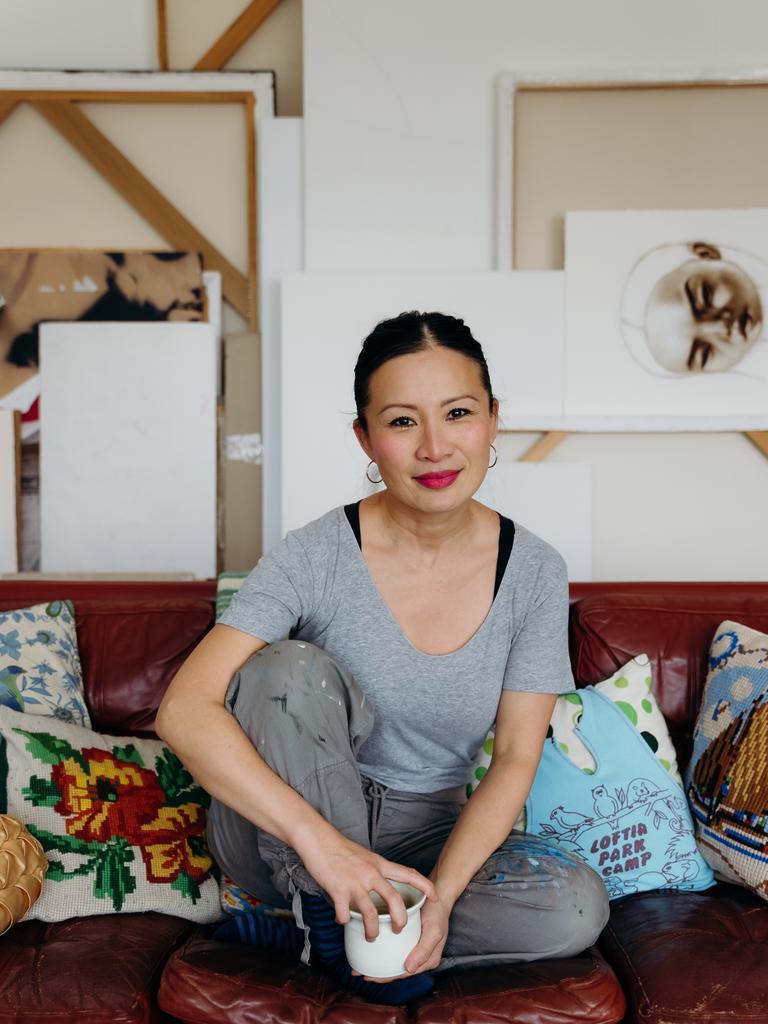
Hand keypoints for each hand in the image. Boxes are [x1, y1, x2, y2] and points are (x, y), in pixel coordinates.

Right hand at [298, 830, 437, 940]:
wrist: (318, 839)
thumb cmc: (340, 847)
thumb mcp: (364, 856)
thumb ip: (374, 870)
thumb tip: (380, 886)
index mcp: (379, 864)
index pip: (408, 874)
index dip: (425, 886)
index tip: (436, 898)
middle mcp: (370, 873)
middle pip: (394, 900)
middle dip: (400, 920)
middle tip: (398, 929)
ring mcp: (355, 882)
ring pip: (371, 914)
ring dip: (373, 930)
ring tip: (371, 936)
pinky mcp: (338, 890)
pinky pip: (345, 913)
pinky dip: (344, 921)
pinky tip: (342, 921)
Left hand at [353, 894, 450, 981]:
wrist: (438, 893)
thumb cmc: (437, 912)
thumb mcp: (434, 931)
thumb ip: (424, 950)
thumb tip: (409, 969)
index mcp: (427, 960)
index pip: (403, 973)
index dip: (386, 977)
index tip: (369, 976)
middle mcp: (418, 955)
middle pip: (396, 968)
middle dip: (377, 972)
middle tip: (357, 971)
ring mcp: (412, 945)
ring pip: (392, 957)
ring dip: (376, 961)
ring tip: (358, 964)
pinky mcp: (407, 935)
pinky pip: (392, 945)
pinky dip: (380, 947)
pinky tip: (367, 945)